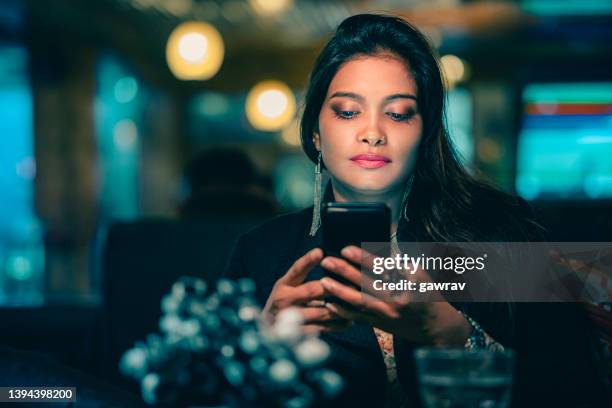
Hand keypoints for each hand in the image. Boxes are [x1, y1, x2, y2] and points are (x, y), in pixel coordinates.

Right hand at [263, 248, 352, 333]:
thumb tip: (327, 260)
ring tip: (357, 302)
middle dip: (334, 287)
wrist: (268, 330)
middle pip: (313, 290)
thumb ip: (303, 276)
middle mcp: (285, 300)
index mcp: (283, 285)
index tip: (319, 252)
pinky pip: (323, 328)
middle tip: (353, 282)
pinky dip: (338, 325)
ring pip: (322, 311)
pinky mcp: (299, 333)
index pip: (296, 270)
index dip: (307, 261)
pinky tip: (349, 321)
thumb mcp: (287, 286)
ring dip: (341, 307)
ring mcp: (292, 318)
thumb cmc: (284, 301)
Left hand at [319, 246, 470, 345]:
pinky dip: (343, 311)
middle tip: (327, 261)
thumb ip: (398, 264)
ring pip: (359, 302)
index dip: (361, 258)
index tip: (346, 249)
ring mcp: (388, 314)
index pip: (382, 267)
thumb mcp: (420, 274)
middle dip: (344, 271)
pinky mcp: (381, 325)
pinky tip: (330, 303)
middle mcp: (397, 299)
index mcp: (408, 282)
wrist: (435, 327)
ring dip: (339, 291)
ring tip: (323, 281)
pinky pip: (358, 318)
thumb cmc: (427, 295)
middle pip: (366, 284)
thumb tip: (373, 254)